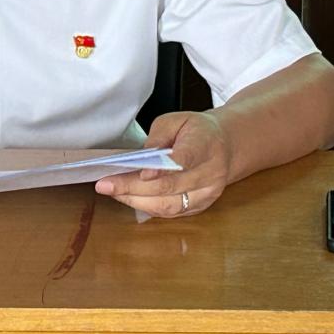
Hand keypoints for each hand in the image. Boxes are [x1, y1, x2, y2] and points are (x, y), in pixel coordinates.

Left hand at [94, 110, 230, 217]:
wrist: (226, 146)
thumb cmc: (198, 131)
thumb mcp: (178, 119)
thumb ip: (159, 135)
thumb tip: (143, 156)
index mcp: (206, 145)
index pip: (185, 159)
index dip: (163, 169)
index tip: (142, 173)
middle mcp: (211, 173)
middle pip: (170, 186)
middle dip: (134, 187)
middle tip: (107, 184)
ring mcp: (208, 194)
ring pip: (169, 205)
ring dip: (137, 201)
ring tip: (113, 191)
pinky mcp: (201, 207)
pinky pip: (171, 213)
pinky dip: (147, 207)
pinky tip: (129, 198)